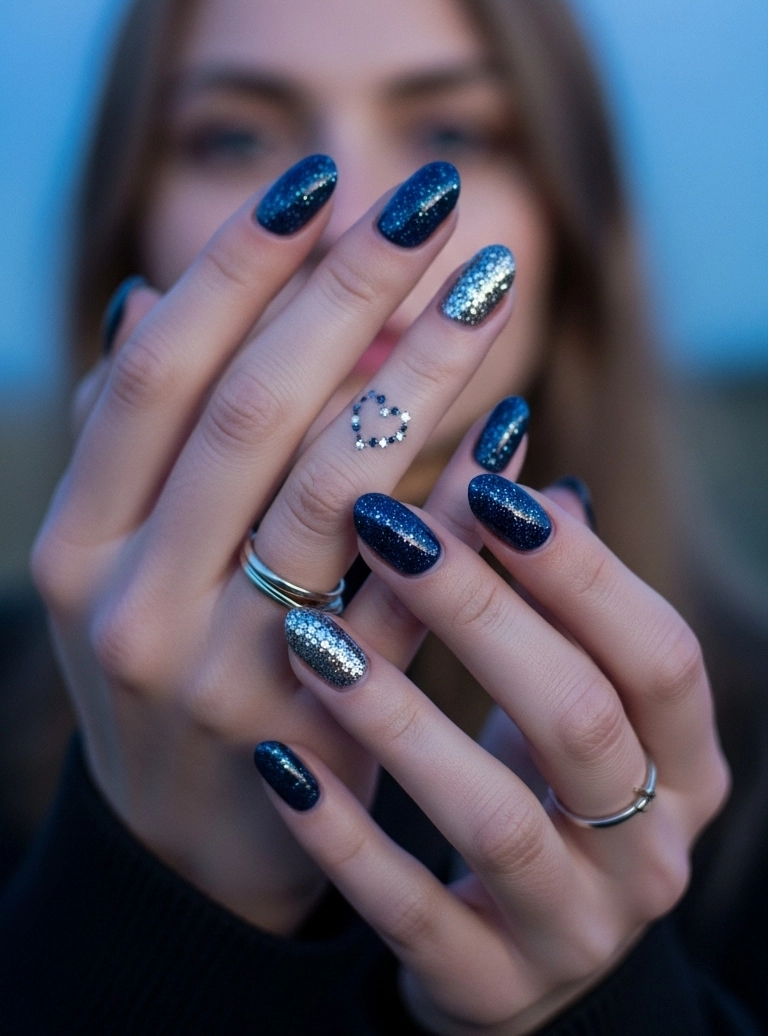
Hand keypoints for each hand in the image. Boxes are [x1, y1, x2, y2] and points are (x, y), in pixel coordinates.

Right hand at [32, 161, 516, 932]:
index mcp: (75, 542)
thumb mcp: (110, 559)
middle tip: (434, 200)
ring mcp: (221, 673)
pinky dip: (464, 500)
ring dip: (424, 371)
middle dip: (350, 287)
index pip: (159, 371)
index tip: (320, 179)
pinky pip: (407, 593)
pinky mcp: (317, 728)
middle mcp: (131, 603)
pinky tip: (517, 425)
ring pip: (337, 487)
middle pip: (253, 408)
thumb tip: (149, 294)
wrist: (189, 856)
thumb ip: (127, 436)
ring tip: (490, 285)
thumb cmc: (160, 666)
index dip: (238, 264)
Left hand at [260, 468, 729, 1035]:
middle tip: (384, 529)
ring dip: (401, 721)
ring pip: (494, 819)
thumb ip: (554, 604)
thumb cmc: (541, 786)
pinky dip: (344, 835)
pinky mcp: (488, 986)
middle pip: (580, 720)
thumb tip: (520, 478)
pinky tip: (280, 760)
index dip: (583, 571)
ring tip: (313, 638)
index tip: (488, 483)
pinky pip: (410, 912)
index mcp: (687, 765)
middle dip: (481, 615)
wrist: (521, 955)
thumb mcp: (568, 698)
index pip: (658, 656)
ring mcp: (575, 930)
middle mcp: (651, 853)